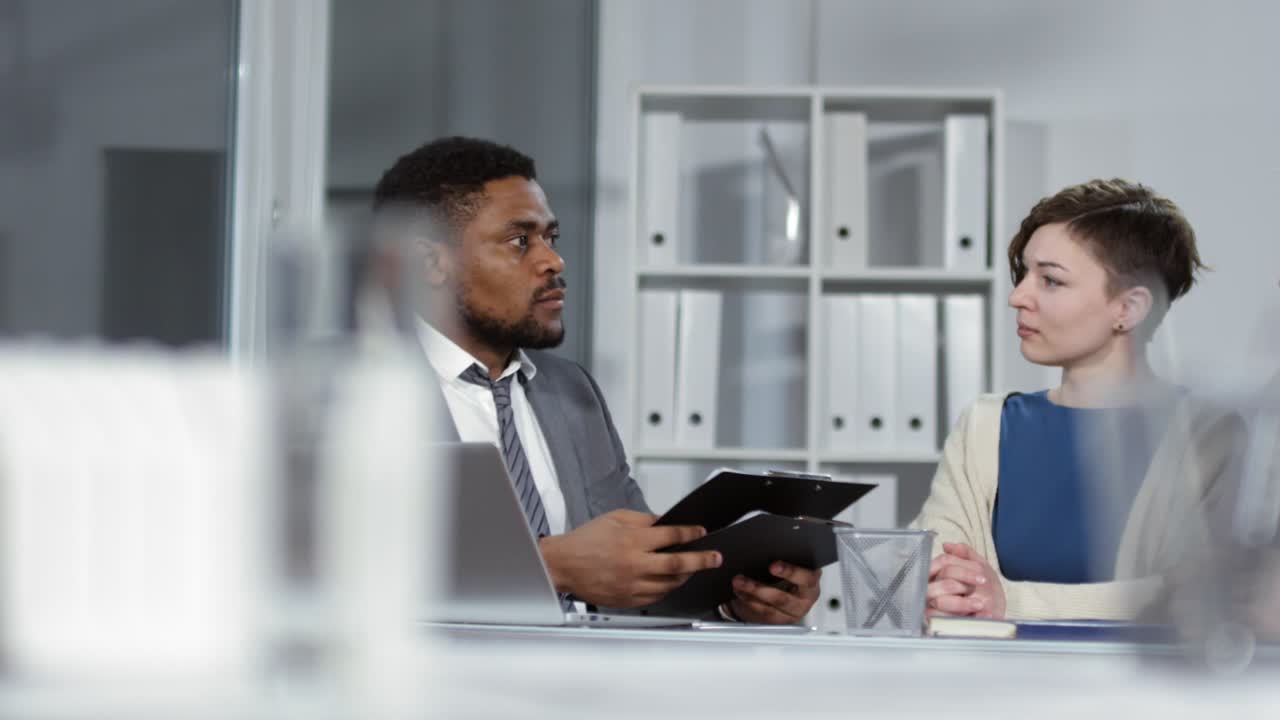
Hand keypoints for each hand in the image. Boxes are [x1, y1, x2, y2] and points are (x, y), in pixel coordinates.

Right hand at [537, 509, 721, 607]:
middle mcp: (634, 563)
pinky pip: (656, 597)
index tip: (702, 532)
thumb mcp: (615, 518)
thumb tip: (667, 523)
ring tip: (693, 568)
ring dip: (686, 576)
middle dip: (702, 560)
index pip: (672, 536)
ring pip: (670, 584)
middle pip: (678, 565)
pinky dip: (667, 589)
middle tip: (716, 558)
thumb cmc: (585, 540)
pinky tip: (670, 581)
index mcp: (632, 540)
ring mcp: (631, 584)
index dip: (691, 534)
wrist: (562, 565)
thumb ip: (644, 520)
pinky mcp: (627, 600)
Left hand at [728, 562, 821, 623]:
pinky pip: (760, 615)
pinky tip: (738, 593)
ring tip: (736, 584)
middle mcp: (804, 601)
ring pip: (768, 610)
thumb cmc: (789, 572)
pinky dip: (747, 604)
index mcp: (811, 583)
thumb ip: (784, 557)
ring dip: (748, 597)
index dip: (790, 572)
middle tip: (741, 579)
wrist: (785, 590)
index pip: (807, 578)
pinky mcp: (777, 623)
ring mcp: (790, 615)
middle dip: (759, 589)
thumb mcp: (791, 562)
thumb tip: (763, 548)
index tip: (772, 566)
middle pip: (782, 598)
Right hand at [926, 542, 1005, 618]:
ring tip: (980, 604)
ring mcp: (931, 606)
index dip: (964, 568)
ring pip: (940, 601)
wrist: (994, 617)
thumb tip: (947, 545)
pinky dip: (963, 619)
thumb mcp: (980, 569)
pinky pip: (943, 620)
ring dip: (963, 603)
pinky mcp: (936, 624)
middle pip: (942, 579)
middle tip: (981, 587)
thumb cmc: (985, 591)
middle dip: (964, 582)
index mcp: (939, 572)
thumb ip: (966, 555)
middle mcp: (931, 587)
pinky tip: (981, 616)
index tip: (982, 577)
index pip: (943, 562)